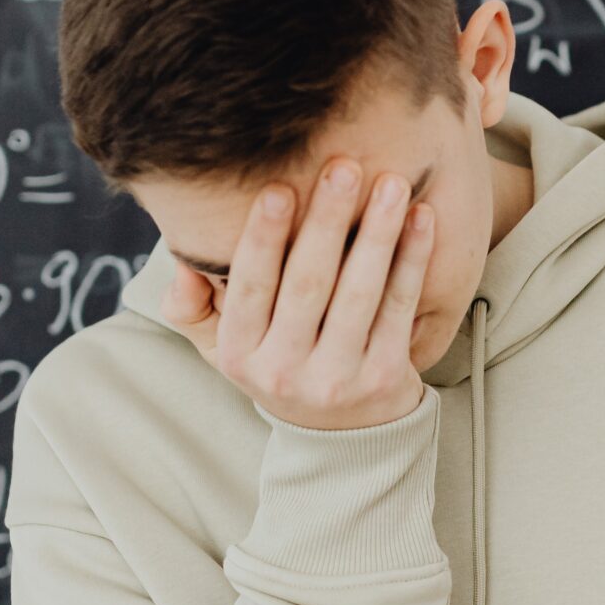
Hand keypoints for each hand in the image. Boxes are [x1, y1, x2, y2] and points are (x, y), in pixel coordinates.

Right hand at [159, 154, 436, 430]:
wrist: (343, 437)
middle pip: (308, 284)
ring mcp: (338, 379)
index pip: (249, 288)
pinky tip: (422, 218)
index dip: (262, 238)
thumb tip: (182, 269)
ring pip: (359, 294)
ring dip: (377, 233)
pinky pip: (400, 308)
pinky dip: (412, 260)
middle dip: (326, 221)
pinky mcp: (385, 379)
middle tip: (343, 167)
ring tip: (390, 183)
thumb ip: (193, 307)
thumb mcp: (225, 347)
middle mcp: (283, 372)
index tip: (279, 188)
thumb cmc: (283, 365)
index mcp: (239, 355)